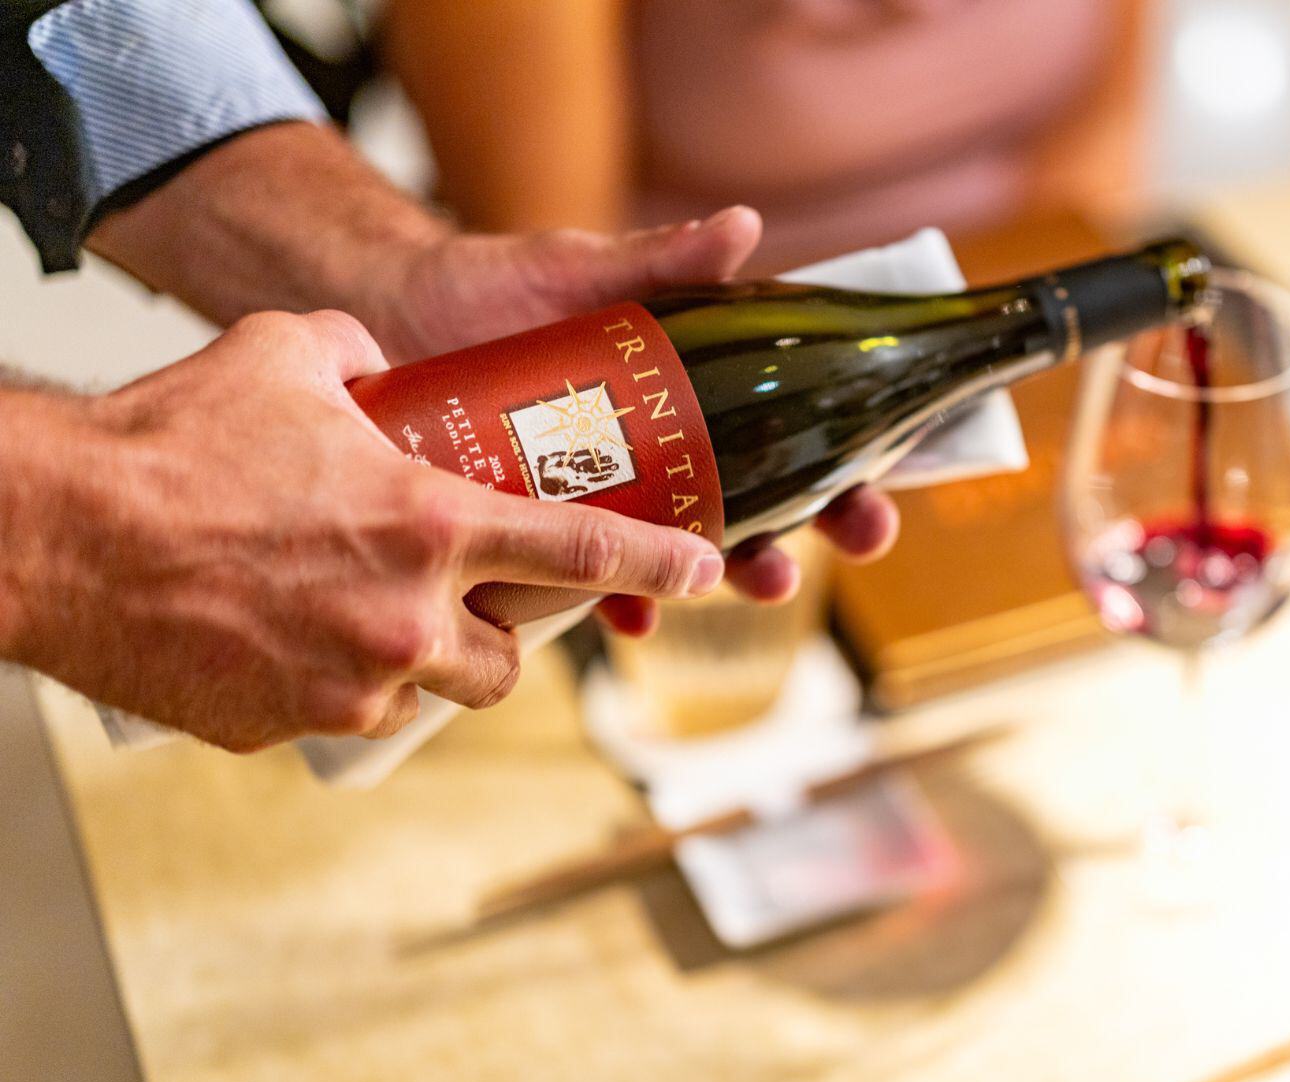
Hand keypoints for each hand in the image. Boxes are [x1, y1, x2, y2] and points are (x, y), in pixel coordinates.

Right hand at [2, 311, 723, 750]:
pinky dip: (330, 680)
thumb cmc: (169, 442)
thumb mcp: (286, 360)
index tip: (705, 569)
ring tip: (367, 616)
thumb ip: (358, 353)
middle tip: (471, 602)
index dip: (655, 561)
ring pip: (426, 693)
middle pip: (510, 661)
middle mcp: (406, 618)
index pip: (581, 554)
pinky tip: (285, 634)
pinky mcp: (284, 726)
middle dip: (503, 639)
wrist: (54, 531)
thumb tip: (376, 351)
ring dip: (418, 662)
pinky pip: (338, 710)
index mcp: (432, 526)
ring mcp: (347, 683)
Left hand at [368, 206, 899, 630]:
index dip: (842, 478)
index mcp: (691, 394)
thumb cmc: (492, 286)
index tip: (873, 502)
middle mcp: (660, 453)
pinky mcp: (538, 531)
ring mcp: (604, 498)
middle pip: (753, 511)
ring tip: (732, 589)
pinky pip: (588, 583)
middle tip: (798, 563)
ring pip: (682, 554)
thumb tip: (744, 227)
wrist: (387, 316)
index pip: (788, 439)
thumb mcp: (578, 269)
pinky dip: (615, 604)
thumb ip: (660, 259)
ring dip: (717, 581)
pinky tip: (631, 617)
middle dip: (791, 546)